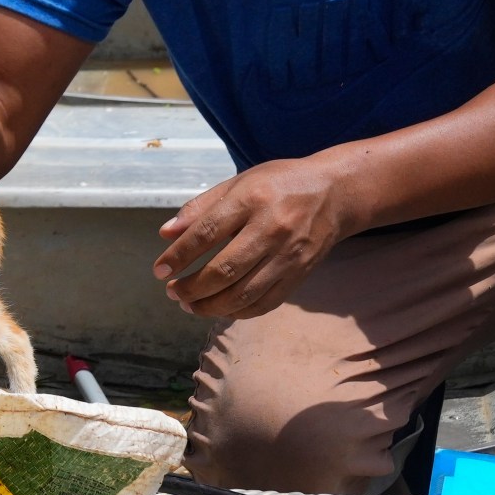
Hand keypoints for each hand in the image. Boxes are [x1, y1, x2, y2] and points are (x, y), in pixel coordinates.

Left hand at [153, 156, 358, 319]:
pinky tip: (220, 308)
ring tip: (189, 305)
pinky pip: (264, 303)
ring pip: (243, 293)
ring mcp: (288, 255)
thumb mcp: (239, 182)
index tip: (159, 270)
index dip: (179, 256)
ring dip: (210, 306)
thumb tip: (166, 234)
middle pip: (224, 269)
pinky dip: (238, 312)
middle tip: (172, 292)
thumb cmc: (279, 183)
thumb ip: (201, 208)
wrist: (335, 194)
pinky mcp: (300, 274)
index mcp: (251, 199)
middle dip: (191, 287)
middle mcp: (271, 228)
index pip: (207, 233)